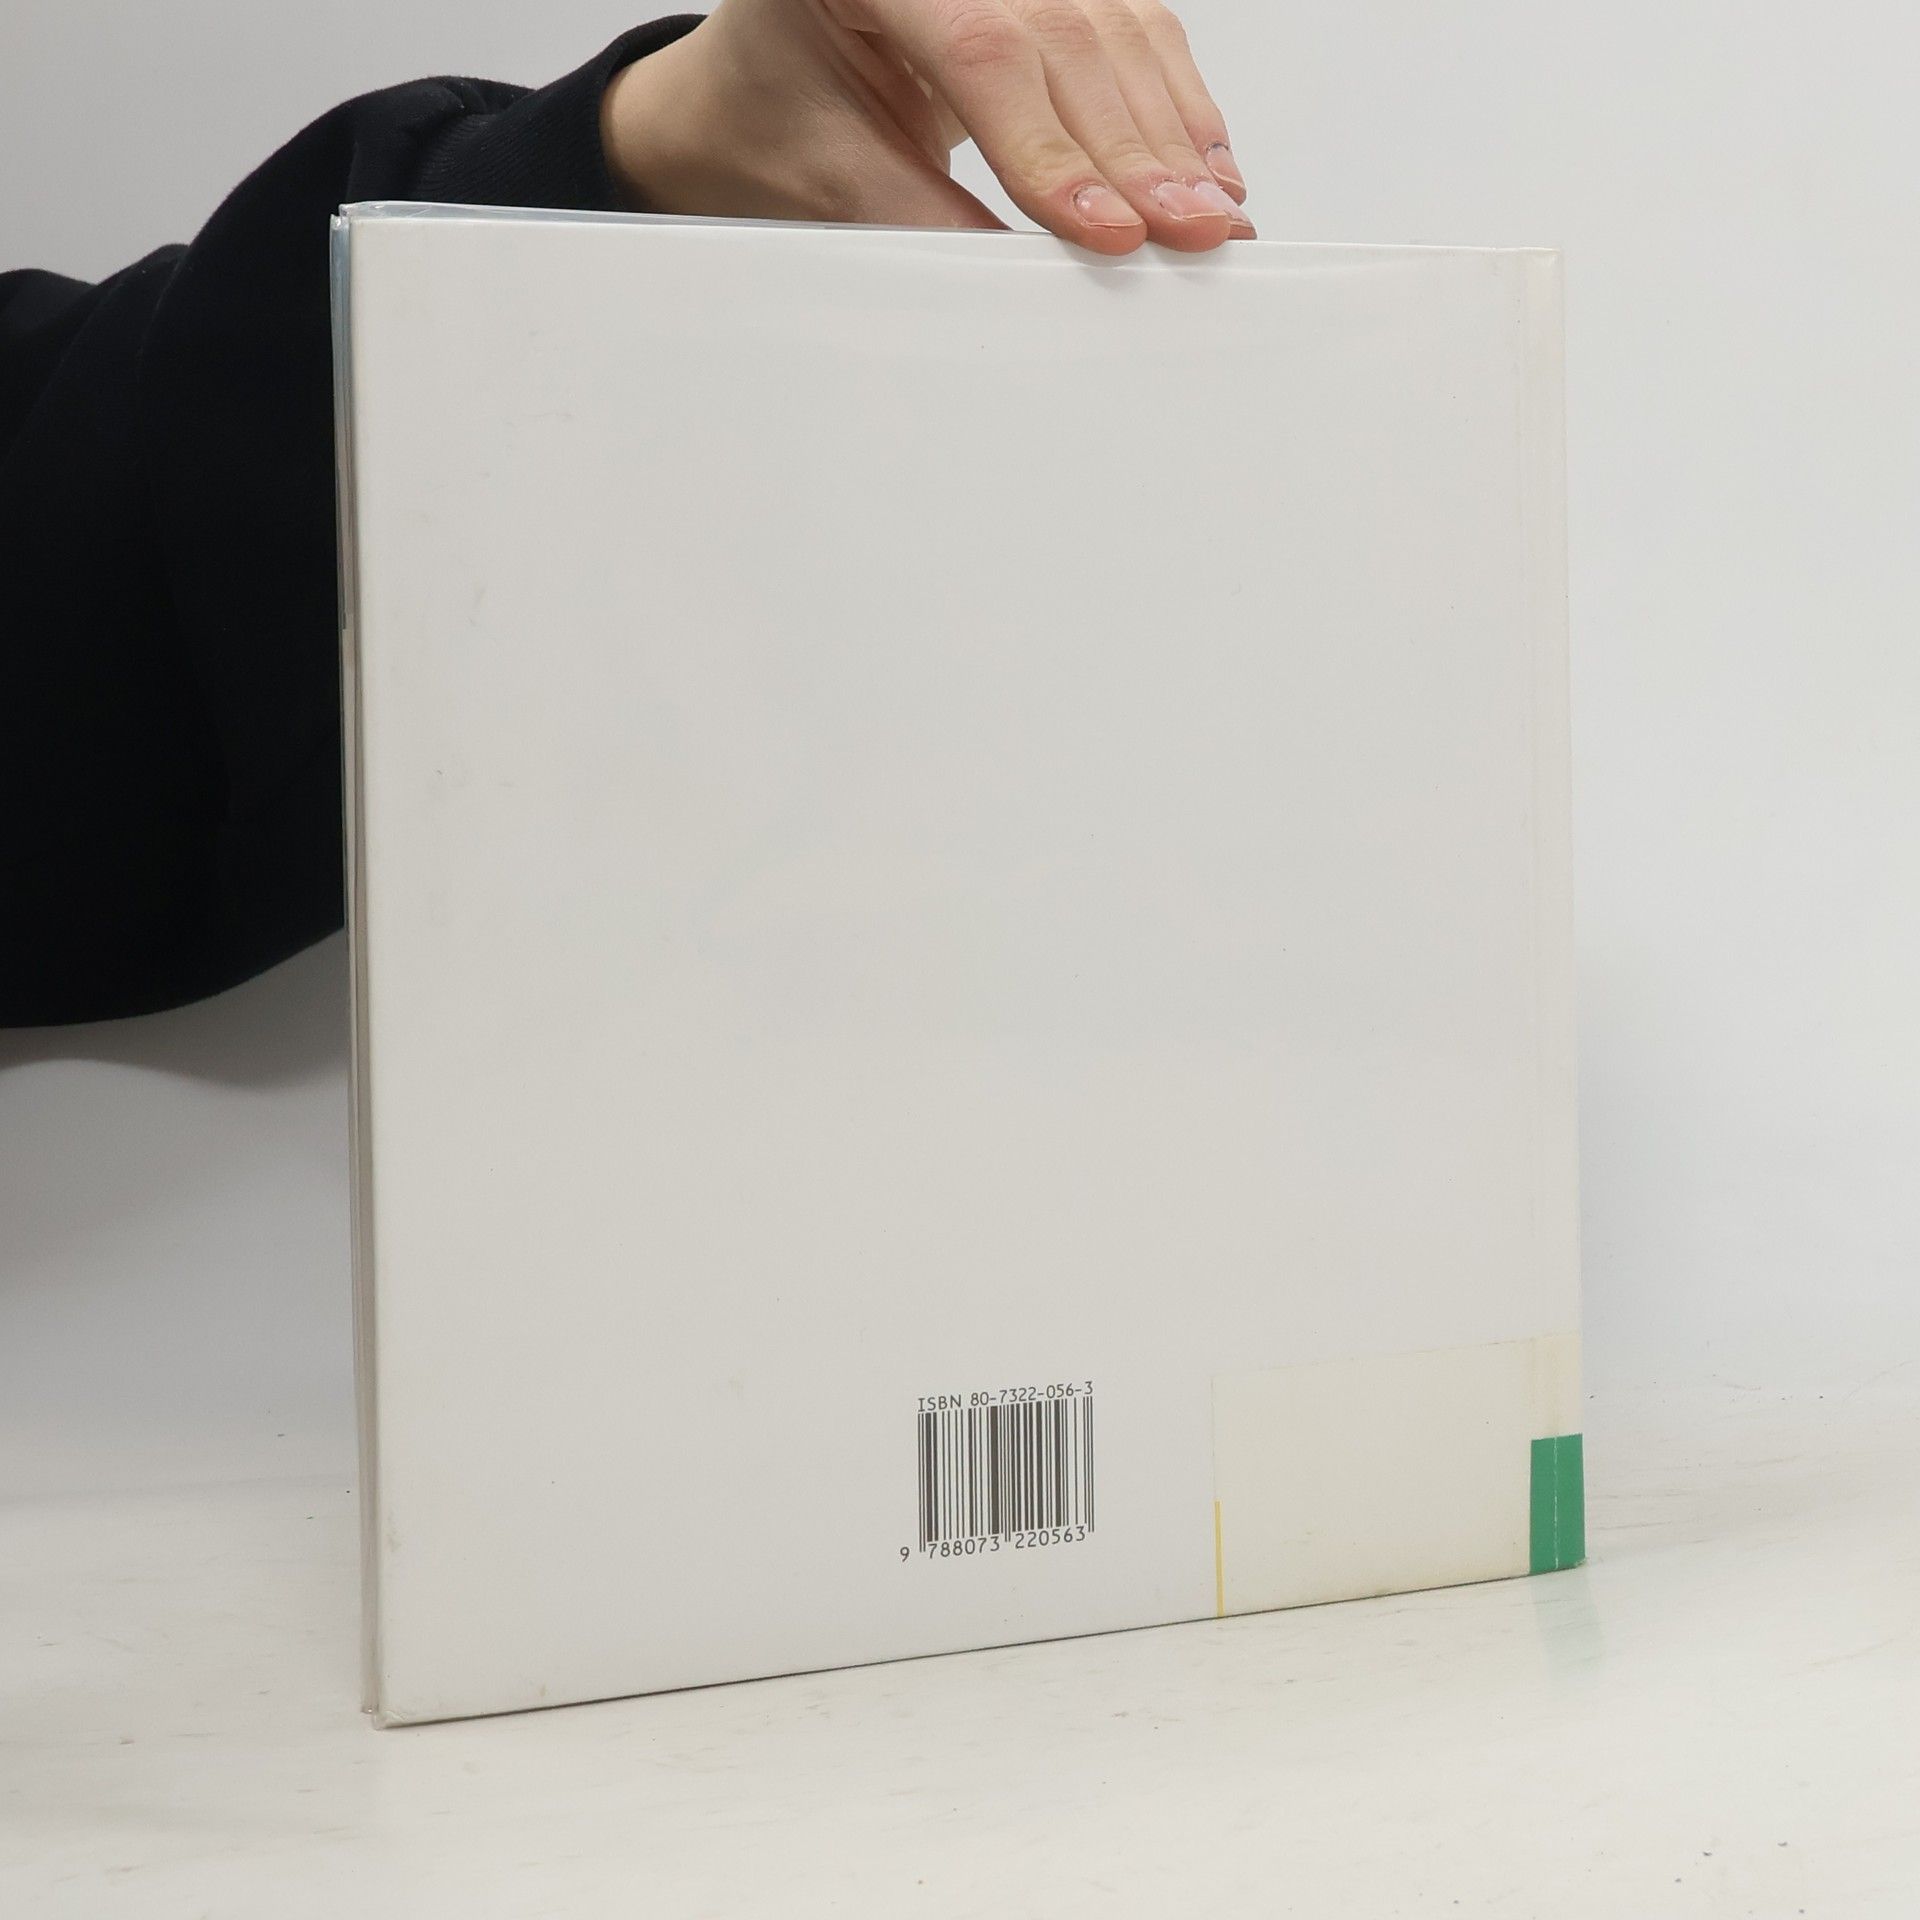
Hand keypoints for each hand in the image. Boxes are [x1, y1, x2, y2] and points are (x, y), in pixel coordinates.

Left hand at [601, 0, 1251, 254]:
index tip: (1108, 230)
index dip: (1053, 148)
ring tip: (1210, 214)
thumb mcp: (835, 186)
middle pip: (1065, 36)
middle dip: (1135, 150)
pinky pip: (1131, 30)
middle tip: (1189, 231)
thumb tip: (1039, 285)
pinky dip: (1174, 105)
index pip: (981, 49)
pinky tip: (1205, 166)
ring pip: (1114, 29)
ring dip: (1171, 132)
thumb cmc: (771, 128)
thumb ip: (933, 230)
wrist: (749, 98)